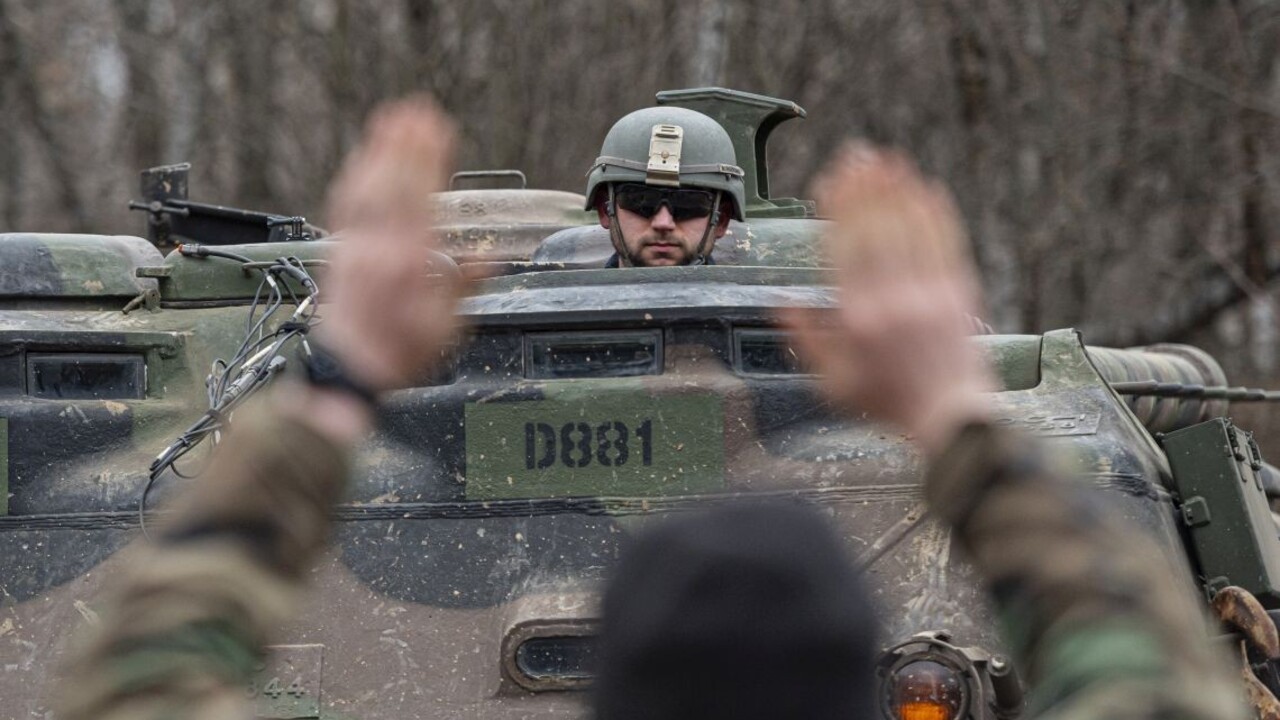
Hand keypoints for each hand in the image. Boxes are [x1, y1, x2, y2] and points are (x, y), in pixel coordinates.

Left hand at [318, 95, 462, 392]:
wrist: (350, 368)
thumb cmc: (400, 353)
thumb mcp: (447, 328)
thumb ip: (464, 287)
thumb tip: (490, 258)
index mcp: (409, 264)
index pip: (419, 200)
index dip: (427, 163)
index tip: (436, 131)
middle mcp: (378, 249)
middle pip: (393, 185)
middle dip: (406, 144)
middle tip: (417, 109)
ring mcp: (355, 247)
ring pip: (367, 188)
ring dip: (380, 150)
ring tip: (391, 118)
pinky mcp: (340, 250)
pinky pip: (347, 204)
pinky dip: (357, 175)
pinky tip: (364, 157)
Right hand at [782, 144, 994, 453]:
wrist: (949, 416)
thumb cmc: (888, 404)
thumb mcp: (832, 383)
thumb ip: (806, 340)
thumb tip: (780, 304)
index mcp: (857, 319)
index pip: (843, 251)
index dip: (836, 211)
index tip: (828, 181)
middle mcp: (892, 300)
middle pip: (875, 230)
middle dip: (863, 188)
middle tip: (855, 153)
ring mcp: (928, 294)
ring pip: (909, 229)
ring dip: (896, 190)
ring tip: (886, 159)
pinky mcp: (958, 292)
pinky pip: (945, 242)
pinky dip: (934, 212)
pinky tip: (926, 188)